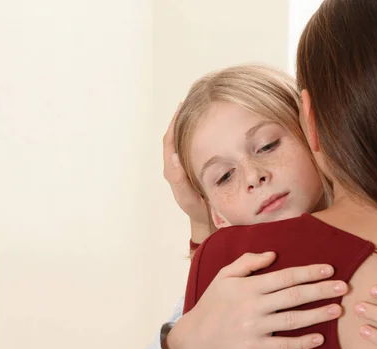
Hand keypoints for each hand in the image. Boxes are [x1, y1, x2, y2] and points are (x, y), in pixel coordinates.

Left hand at [162, 104, 212, 241]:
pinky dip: (196, 134)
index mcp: (172, 170)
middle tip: (189, 100)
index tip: (181, 107)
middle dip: (179, 118)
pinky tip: (207, 126)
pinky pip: (191, 147)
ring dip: (187, 124)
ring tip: (196, 107)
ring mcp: (183, 166)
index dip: (173, 123)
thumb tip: (174, 156)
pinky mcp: (192, 167)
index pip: (169, 141)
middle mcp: (176, 165)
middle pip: (174, 136)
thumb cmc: (197, 210)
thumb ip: (180, 179)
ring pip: (182, 140)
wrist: (206, 220)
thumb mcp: (188, 197)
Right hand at [164, 252, 348, 348]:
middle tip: (344, 287)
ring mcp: (256, 328)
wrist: (198, 334)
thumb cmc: (214, 301)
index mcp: (249, 286)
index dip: (309, 272)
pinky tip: (319, 338)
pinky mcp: (256, 347)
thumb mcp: (224, 275)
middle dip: (321, 290)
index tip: (329, 268)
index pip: (285, 276)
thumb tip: (272, 254)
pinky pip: (283, 345)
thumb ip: (247, 261)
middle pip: (294, 297)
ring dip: (317, 315)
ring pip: (293, 321)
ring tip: (338, 309)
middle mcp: (254, 306)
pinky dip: (302, 343)